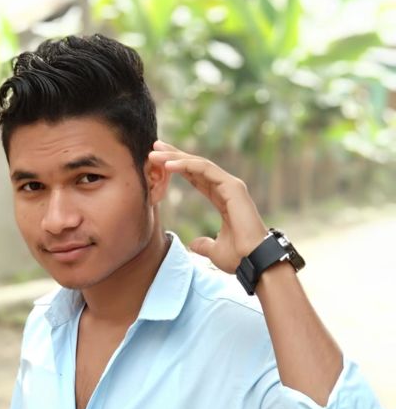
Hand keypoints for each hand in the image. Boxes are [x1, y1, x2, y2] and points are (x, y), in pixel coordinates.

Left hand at [148, 140, 268, 273]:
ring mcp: (231, 186)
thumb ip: (204, 244)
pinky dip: (186, 165)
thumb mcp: (214, 251)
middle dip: (174, 155)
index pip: (197, 177)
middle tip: (155, 147)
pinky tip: (169, 165)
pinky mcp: (233, 187)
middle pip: (196, 166)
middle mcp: (227, 188)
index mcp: (223, 199)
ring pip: (199, 164)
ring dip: (175, 157)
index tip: (159, 161)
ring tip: (155, 154)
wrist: (254, 261)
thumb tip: (195, 244)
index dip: (179, 167)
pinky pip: (205, 169)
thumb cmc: (239, 257)